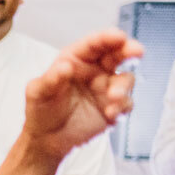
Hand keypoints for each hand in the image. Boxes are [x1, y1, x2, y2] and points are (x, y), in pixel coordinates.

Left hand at [23, 29, 141, 159]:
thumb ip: (50, 79)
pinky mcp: (113, 107)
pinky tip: (111, 113)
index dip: (107, 37)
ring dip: (124, 86)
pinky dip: (122, 106)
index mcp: (76, 59)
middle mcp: (95, 70)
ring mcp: (106, 88)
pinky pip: (125, 103)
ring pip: (126, 79)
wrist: (47, 138)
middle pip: (118, 54)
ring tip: (113, 97)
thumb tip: (64, 67)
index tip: (118, 36)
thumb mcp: (38, 92)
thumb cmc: (40, 109)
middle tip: (136, 51)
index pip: (94, 43)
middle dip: (129, 49)